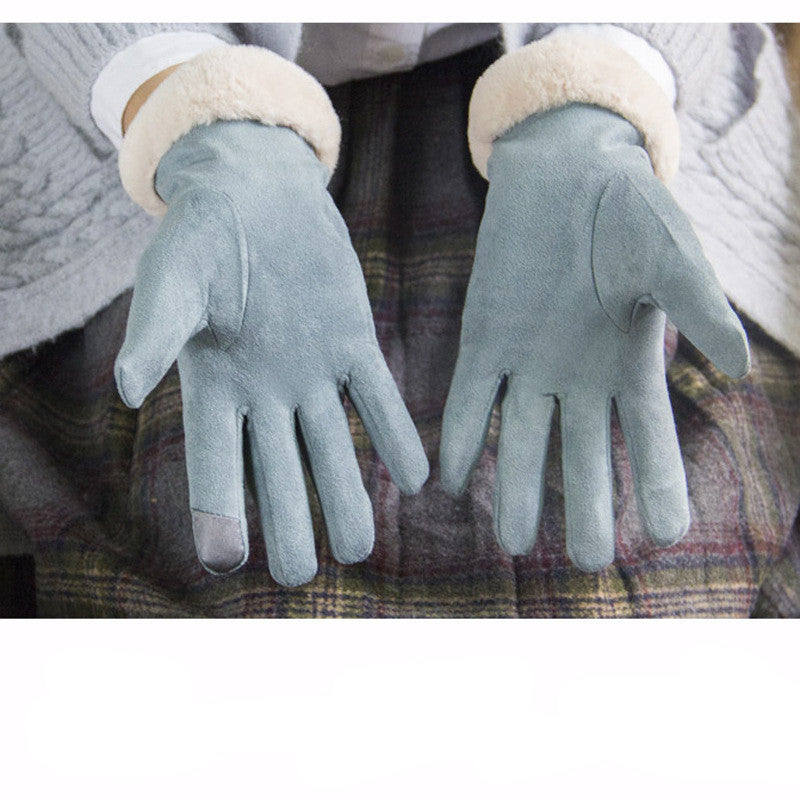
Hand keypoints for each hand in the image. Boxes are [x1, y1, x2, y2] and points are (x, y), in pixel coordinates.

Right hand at [115, 120, 428, 585]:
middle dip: (289, 522)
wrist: (257, 191)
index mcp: (214, 384)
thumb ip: (155, 333)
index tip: (225, 562)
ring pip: (332, 444)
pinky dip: (395, 432)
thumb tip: (124, 386)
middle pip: (279, 469)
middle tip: (299, 578)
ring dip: (347, 493)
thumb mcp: (172, 279)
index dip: (216, 509)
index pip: (213, 460)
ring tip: (362, 546)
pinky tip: (417, 476)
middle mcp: (266, 391)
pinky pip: (378, 395)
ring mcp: (313, 370)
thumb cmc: (201, 233)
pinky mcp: (353, 341)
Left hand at [440, 104, 748, 570]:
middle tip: (588, 562)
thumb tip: (739, 365)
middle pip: (582, 455)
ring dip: (516, 488)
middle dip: (586, 507)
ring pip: (522, 438)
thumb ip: (699, 306)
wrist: (564, 173)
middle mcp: (577, 378)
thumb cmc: (629, 210)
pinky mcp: (483, 341)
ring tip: (512, 542)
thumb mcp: (672, 255)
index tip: (669, 535)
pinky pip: (471, 399)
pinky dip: (462, 436)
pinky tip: (450, 479)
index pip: (648, 439)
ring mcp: (527, 363)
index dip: (658, 484)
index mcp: (628, 365)